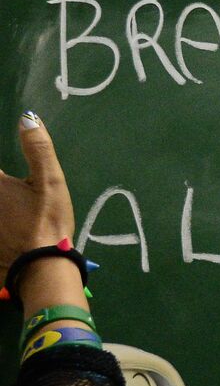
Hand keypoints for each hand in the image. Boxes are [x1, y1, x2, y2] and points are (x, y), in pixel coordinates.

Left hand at [0, 112, 73, 281]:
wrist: (41, 268)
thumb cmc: (47, 222)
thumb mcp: (50, 182)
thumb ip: (38, 148)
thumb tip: (28, 117)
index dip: (3, 175)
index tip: (7, 176)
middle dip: (4, 185)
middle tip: (14, 191)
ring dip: (4, 205)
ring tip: (12, 209)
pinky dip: (2, 222)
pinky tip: (8, 224)